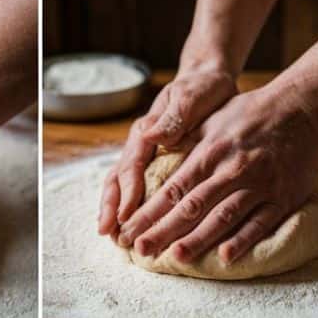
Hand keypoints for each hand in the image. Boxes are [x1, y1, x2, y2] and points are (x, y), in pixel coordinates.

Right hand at [97, 66, 237, 237]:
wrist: (208, 81)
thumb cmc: (202, 89)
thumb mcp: (192, 96)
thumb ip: (174, 117)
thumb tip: (152, 135)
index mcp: (146, 130)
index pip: (132, 165)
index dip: (129, 192)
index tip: (127, 214)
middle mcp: (139, 145)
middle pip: (117, 180)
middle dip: (112, 208)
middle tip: (110, 233)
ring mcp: (143, 156)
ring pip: (120, 186)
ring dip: (115, 212)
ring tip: (112, 236)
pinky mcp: (152, 164)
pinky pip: (134, 188)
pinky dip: (128, 208)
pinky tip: (128, 227)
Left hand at [112, 81, 317, 264]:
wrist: (304, 108)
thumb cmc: (249, 114)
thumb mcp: (210, 117)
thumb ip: (181, 135)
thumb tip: (147, 140)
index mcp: (210, 152)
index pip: (173, 188)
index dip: (149, 212)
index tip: (129, 230)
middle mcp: (232, 170)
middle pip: (193, 206)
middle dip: (164, 230)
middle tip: (140, 250)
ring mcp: (259, 185)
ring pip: (224, 217)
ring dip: (199, 238)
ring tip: (176, 257)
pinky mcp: (283, 197)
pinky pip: (262, 222)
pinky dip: (244, 240)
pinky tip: (225, 257)